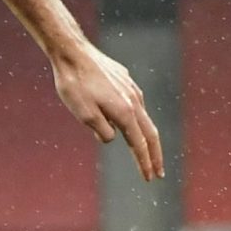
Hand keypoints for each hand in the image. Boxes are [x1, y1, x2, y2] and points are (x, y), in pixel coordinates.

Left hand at [50, 44, 163, 180]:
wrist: (71, 51)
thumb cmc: (74, 84)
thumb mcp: (84, 114)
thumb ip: (102, 130)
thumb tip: (111, 138)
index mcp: (125, 112)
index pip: (140, 144)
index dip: (145, 163)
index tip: (149, 178)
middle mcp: (134, 100)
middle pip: (150, 133)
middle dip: (155, 155)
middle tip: (158, 172)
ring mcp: (131, 89)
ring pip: (143, 117)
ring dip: (144, 136)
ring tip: (141, 151)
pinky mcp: (124, 80)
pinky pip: (133, 103)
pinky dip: (134, 118)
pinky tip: (126, 120)